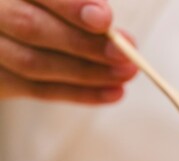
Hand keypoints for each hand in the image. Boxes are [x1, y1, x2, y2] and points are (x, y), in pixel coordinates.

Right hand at [0, 0, 136, 103]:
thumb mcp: (53, 3)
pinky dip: (79, 93)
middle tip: (125, 54)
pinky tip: (113, 93)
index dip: (69, 5)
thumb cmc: (44, 12)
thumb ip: (75, 6)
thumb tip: (109, 27)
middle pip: (30, 28)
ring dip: (87, 72)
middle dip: (83, 43)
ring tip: (126, 73)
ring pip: (33, 64)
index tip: (104, 20)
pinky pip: (37, 90)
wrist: (8, 35)